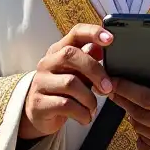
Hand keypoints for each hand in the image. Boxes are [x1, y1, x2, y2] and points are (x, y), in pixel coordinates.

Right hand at [19, 24, 114, 139]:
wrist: (39, 113)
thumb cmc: (63, 89)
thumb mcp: (77, 73)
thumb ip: (89, 59)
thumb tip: (104, 47)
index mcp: (59, 50)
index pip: (75, 32)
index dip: (93, 32)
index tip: (110, 39)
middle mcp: (48, 62)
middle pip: (71, 55)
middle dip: (94, 71)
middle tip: (108, 87)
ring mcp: (41, 82)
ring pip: (70, 82)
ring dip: (89, 98)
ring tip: (93, 107)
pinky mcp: (39, 103)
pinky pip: (65, 104)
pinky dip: (81, 112)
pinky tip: (85, 117)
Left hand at [111, 59, 149, 149]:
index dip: (129, 89)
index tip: (115, 80)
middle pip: (141, 114)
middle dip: (124, 100)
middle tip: (114, 89)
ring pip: (139, 129)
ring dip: (131, 115)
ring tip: (131, 104)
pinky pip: (142, 145)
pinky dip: (138, 133)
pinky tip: (142, 123)